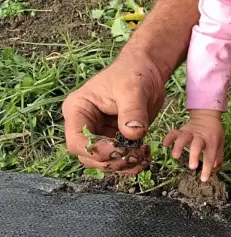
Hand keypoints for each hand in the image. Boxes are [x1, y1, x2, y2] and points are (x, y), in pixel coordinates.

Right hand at [62, 51, 165, 173]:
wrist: (148, 70)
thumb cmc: (134, 73)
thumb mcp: (133, 89)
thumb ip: (132, 112)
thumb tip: (133, 134)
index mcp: (78, 109)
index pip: (77, 141)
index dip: (96, 150)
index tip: (119, 149)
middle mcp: (84, 124)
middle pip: (88, 156)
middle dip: (112, 160)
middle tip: (136, 155)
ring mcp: (99, 134)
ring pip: (103, 162)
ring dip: (123, 165)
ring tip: (144, 157)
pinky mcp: (115, 139)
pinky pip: (118, 159)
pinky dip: (131, 163)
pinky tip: (146, 157)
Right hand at [163, 110, 224, 181]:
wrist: (207, 116)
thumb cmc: (214, 133)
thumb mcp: (220, 143)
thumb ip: (218, 155)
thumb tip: (216, 168)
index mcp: (212, 141)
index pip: (210, 156)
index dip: (207, 168)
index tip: (204, 179)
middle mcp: (200, 137)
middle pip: (197, 145)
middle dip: (194, 155)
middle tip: (192, 167)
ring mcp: (190, 133)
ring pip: (183, 138)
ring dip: (179, 146)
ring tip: (175, 156)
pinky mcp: (182, 130)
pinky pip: (174, 133)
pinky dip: (169, 138)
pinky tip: (165, 144)